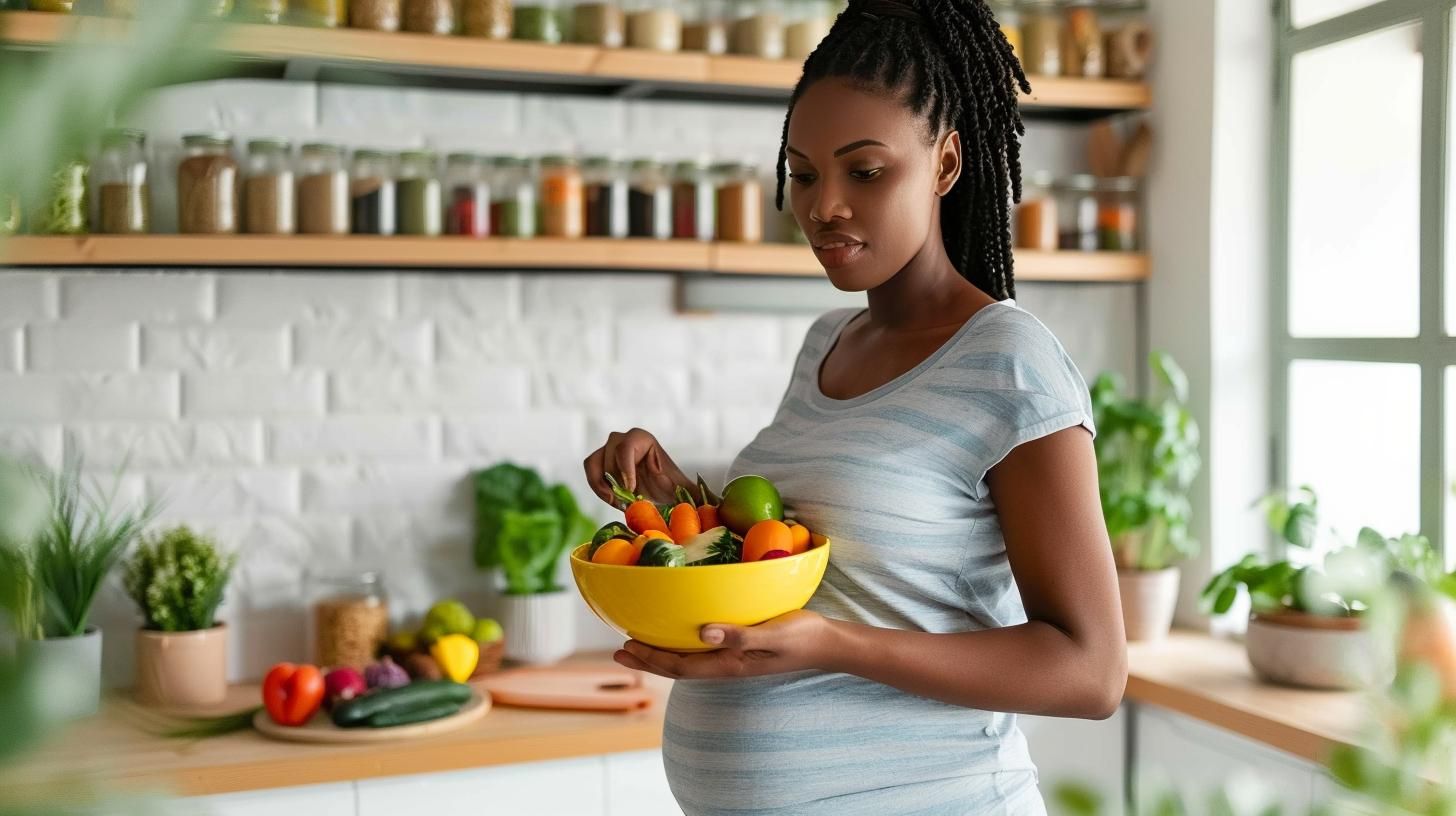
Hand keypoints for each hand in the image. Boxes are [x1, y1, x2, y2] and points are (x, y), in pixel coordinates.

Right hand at [582, 427, 689, 506]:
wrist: (659, 491)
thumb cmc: (671, 488)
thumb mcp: (684, 490)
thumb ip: (696, 494)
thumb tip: (720, 503)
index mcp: (642, 438)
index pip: (627, 446)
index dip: (625, 468)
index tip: (632, 490)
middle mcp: (623, 438)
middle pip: (610, 455)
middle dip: (616, 481)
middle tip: (628, 501)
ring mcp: (608, 449)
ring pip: (594, 462)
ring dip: (603, 485)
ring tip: (618, 502)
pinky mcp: (599, 461)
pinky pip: (590, 470)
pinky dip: (596, 486)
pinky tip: (611, 500)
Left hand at [613, 610, 839, 679]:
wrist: (828, 644)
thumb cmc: (802, 637)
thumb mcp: (773, 634)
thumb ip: (739, 635)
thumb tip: (703, 632)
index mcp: (729, 664)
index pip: (680, 665)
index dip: (651, 658)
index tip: (626, 647)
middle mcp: (726, 664)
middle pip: (678, 666)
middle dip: (648, 659)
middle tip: (619, 650)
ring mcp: (733, 658)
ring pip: (688, 659)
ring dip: (661, 653)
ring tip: (639, 644)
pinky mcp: (741, 648)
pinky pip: (702, 651)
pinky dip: (682, 644)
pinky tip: (681, 633)